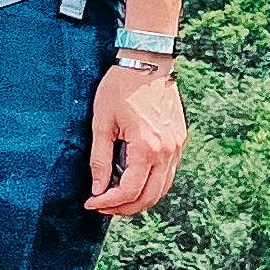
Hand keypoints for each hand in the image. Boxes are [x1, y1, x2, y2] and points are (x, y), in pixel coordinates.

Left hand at [87, 56, 185, 216]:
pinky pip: (168, 174)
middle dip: (124, 208)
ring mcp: (177, 147)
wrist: (147, 62)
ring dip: (139, 199)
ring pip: (162, 189)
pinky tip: (133, 180)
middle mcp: (167, 151)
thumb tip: (97, 189)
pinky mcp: (179, 141)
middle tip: (102, 206)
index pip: (129, 191)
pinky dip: (152, 184)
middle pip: (149, 197)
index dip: (108, 203)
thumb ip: (99, 159)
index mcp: (147, 147)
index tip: (90, 203)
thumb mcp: (101, 122)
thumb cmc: (120, 87)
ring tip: (116, 198)